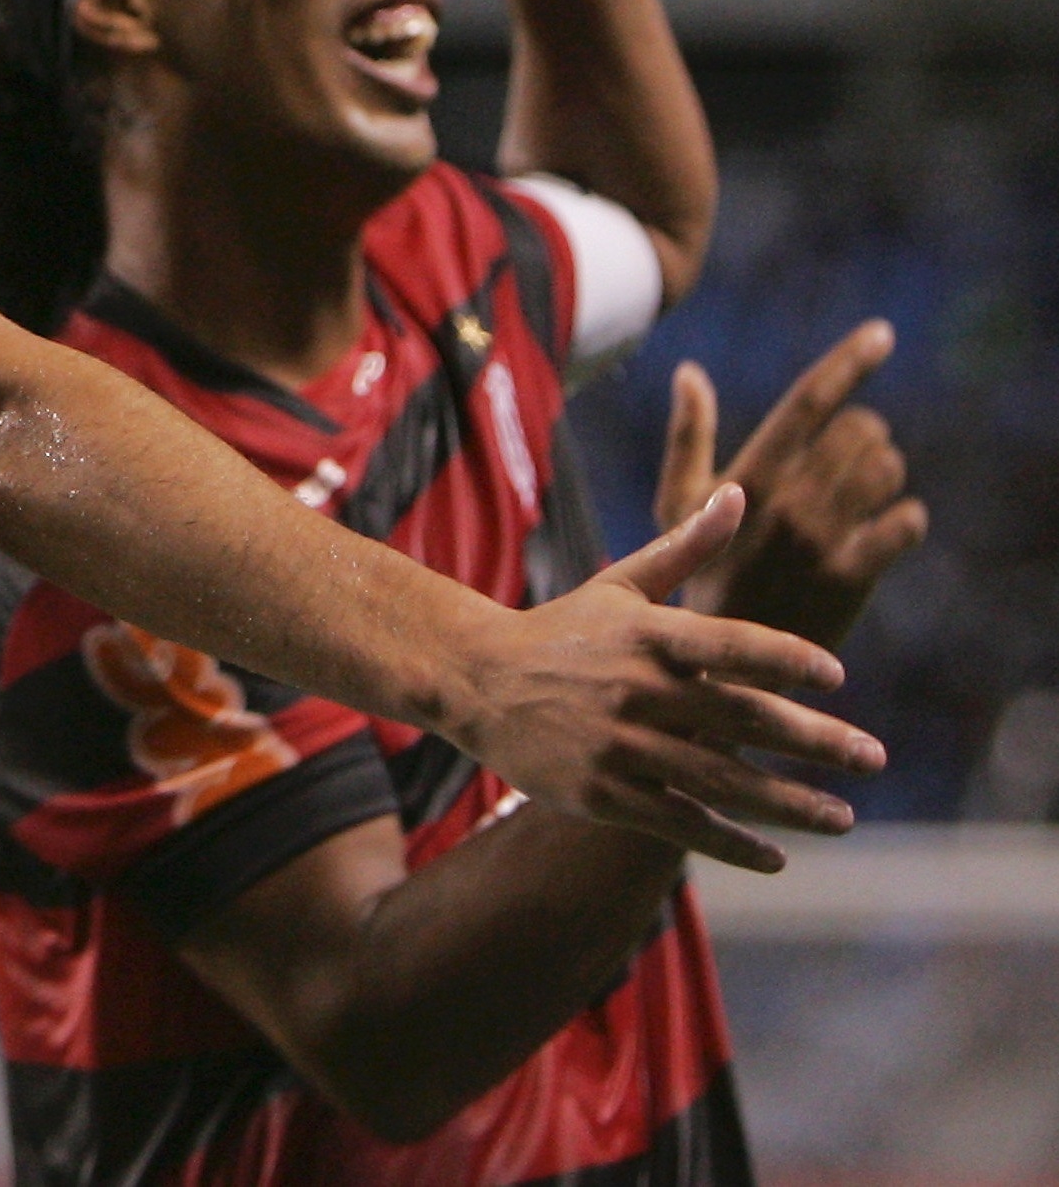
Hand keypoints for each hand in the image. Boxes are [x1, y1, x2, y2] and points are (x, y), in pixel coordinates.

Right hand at [463, 484, 885, 872]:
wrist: (477, 681)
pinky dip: (731, 843)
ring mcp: (620, 747)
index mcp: (648, 635)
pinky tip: (776, 857)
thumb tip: (740, 493)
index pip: (731, 644)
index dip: (786, 659)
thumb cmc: (562, 629)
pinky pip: (680, 822)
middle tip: (872, 758)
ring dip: (790, 804)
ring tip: (843, 817)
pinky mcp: (604, 793)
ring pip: (721, 782)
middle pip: (742, 719)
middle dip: (815, 741)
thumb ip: (687, 546)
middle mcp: (638, 691)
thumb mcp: (621, 583)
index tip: (836, 676)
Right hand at [655, 323, 927, 649]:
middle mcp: (785, 502)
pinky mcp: (850, 579)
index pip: (807, 401)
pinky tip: (886, 528)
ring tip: (861, 493)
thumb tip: (689, 371)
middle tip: (846, 458)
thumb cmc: (695, 575)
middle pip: (859, 430)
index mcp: (745, 476)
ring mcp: (820, 540)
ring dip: (883, 473)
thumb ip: (689, 435)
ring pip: (886, 470)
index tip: (883, 332)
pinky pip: (903, 525)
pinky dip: (904, 519)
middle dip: (863, 434)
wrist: (716, 662)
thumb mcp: (675, 504)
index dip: (849, 360)